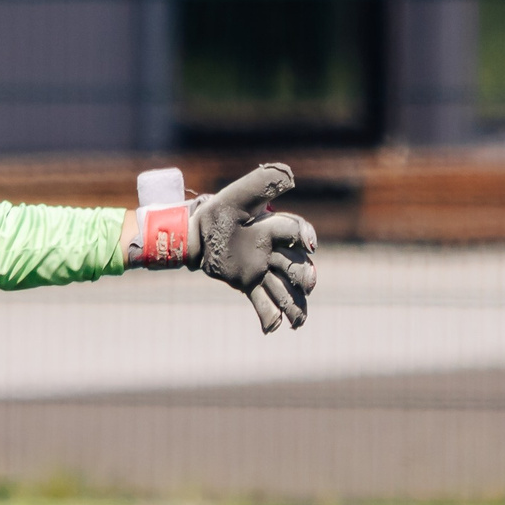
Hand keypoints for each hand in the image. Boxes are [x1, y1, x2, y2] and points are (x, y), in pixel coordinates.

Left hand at [144, 163, 314, 332]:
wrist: (195, 234)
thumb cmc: (218, 212)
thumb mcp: (237, 195)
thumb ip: (262, 183)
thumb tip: (290, 176)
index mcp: (273, 228)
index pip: (294, 231)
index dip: (304, 236)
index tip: (309, 245)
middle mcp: (273, 250)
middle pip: (296, 266)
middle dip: (304, 276)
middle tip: (308, 285)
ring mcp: (262, 270)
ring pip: (285, 290)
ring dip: (295, 306)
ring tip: (298, 322)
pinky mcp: (249, 284)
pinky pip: (263, 302)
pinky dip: (269, 316)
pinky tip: (272, 329)